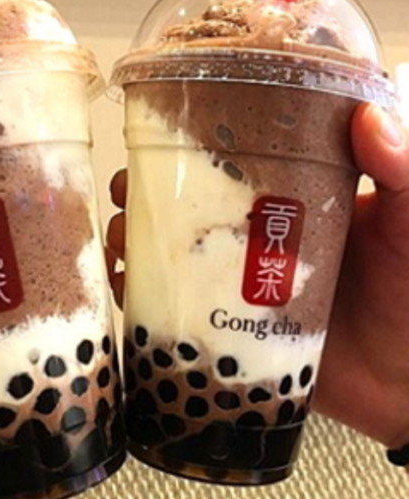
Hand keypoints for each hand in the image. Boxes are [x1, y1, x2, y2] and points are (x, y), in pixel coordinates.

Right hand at [105, 103, 408, 447]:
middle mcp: (253, 239)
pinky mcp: (222, 333)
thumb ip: (403, 171)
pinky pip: (167, 313)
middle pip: (180, 206)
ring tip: (118, 240)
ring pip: (164, 254)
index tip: (157, 133)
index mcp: (290, 199)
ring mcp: (233, 287)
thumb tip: (369, 115)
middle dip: (141, 194)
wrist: (405, 384)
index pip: (229, 162)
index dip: (186, 146)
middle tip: (125, 192)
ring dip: (129, 241)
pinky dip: (136, 299)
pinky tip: (122, 287)